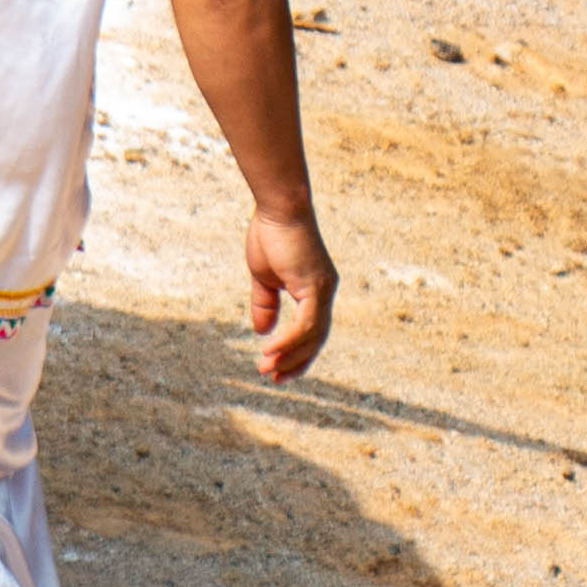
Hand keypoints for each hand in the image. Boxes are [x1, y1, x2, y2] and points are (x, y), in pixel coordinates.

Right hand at [243, 207, 336, 378]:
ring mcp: (323, 290)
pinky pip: (306, 324)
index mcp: (315, 290)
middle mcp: (325, 292)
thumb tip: (262, 331)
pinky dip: (289, 340)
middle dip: (294, 361)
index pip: (311, 330)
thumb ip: (265, 303)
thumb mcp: (263, 276)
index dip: (295, 352)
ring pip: (312, 336)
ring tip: (266, 368)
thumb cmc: (270, 234)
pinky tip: (269, 349)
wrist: (279, 207)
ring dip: (289, 355)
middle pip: (316, 339)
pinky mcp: (316, 287)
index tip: (276, 368)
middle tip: (273, 378)